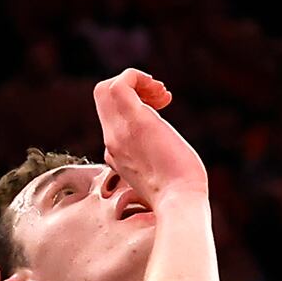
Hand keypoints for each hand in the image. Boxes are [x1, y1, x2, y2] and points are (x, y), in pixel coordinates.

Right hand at [92, 70, 207, 214]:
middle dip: (131, 86)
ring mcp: (120, 132)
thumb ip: (150, 159)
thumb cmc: (179, 193)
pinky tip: (162, 94)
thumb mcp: (157, 173)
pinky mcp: (136, 123)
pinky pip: (121, 84)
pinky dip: (138, 77)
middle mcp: (112, 140)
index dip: (133, 104)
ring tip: (161, 95)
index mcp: (116, 153)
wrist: (180, 203)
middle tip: (159, 98)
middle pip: (102, 96)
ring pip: (106, 88)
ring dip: (137, 81)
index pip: (110, 116)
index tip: (159, 109)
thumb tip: (163, 147)